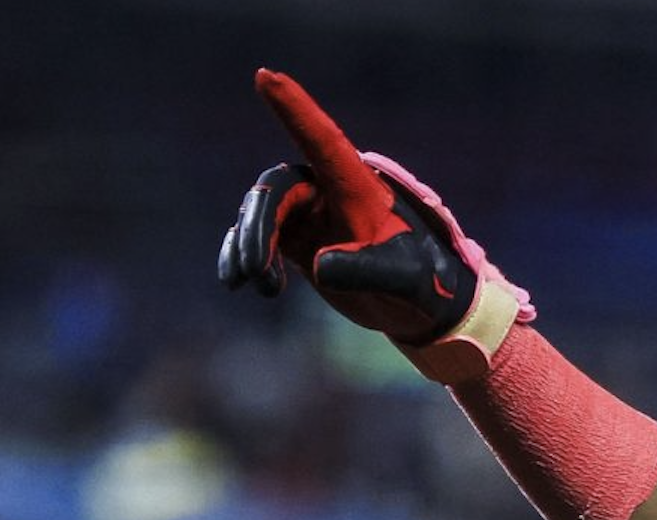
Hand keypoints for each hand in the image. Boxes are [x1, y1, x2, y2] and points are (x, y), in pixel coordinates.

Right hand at [216, 70, 529, 364]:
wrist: (418, 307)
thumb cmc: (422, 284)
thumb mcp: (403, 279)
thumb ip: (368, 271)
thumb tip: (320, 266)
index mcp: (357, 186)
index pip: (321, 140)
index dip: (294, 108)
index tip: (266, 74)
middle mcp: (327, 192)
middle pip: (277, 189)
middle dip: (260, 227)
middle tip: (255, 271)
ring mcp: (308, 215)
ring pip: (260, 213)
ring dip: (250, 248)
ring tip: (265, 288)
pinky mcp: (295, 240)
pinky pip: (255, 236)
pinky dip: (240, 255)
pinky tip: (235, 280)